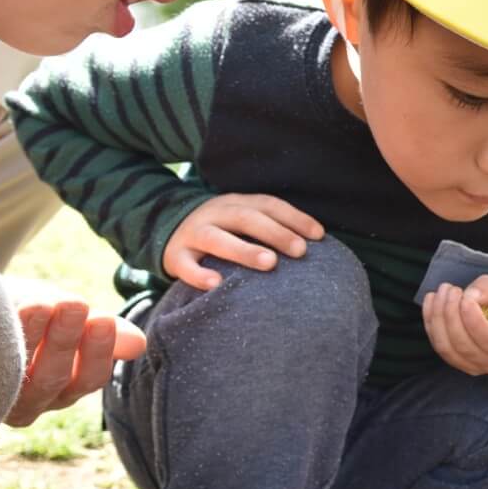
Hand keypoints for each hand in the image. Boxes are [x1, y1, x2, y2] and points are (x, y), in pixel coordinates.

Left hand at [3, 283, 148, 426]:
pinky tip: (11, 311)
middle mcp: (32, 402)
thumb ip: (98, 329)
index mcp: (64, 389)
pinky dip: (0, 339)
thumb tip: (138, 344)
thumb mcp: (67, 315)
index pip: (88, 379)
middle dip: (67, 340)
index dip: (98, 351)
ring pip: (21, 378)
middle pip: (56, 379)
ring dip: (34, 338)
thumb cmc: (29, 311)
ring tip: (43, 303)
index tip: (103, 318)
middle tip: (75, 304)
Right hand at [162, 193, 322, 290]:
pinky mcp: (175, 255)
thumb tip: (316, 246)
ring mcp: (194, 233)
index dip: (294, 218)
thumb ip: (272, 230)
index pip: (269, 205)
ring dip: (244, 250)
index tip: (319, 236)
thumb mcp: (244, 224)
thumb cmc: (223, 234)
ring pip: (216, 238)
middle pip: (246, 218)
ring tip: (270, 263)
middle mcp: (216, 214)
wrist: (168, 232)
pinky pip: (185, 265)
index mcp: (237, 204)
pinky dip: (199, 274)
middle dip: (275, 233)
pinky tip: (217, 284)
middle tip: (300, 250)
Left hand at [422, 275, 487, 375]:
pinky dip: (431, 322)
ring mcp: (475, 367)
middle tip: (451, 289)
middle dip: (451, 313)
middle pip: (464, 345)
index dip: (473, 319)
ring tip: (441, 292)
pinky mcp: (457, 362)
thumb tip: (469, 296)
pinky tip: (432, 300)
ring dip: (438, 317)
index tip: (465, 297)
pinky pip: (438, 345)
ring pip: (446, 347)